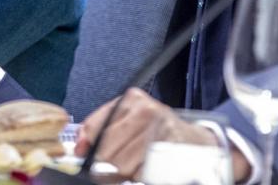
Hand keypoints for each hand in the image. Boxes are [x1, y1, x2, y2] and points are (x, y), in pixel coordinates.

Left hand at [76, 88, 249, 180]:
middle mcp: (147, 111)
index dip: (87, 146)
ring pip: (124, 166)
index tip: (83, 156)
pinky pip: (143, 174)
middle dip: (105, 166)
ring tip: (134, 168)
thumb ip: (101, 128)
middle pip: (108, 151)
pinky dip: (141, 178)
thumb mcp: (129, 119)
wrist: (199, 142)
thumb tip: (78, 148)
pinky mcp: (173, 151)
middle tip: (110, 171)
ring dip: (124, 175)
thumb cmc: (157, 131)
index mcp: (132, 100)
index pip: (97, 126)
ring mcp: (161, 130)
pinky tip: (147, 170)